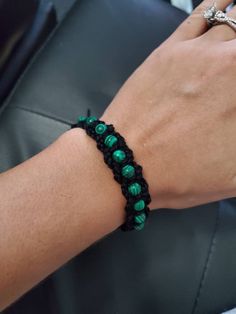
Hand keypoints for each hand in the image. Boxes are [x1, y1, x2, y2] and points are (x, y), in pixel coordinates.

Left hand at [101, 0, 235, 209]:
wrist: (126, 161)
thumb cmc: (179, 173)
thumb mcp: (233, 175)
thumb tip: (235, 118)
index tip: (234, 104)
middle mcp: (229, 64)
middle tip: (231, 81)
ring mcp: (201, 52)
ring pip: (235, 21)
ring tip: (232, 48)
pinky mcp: (172, 48)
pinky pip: (205, 13)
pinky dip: (222, 7)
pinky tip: (228, 9)